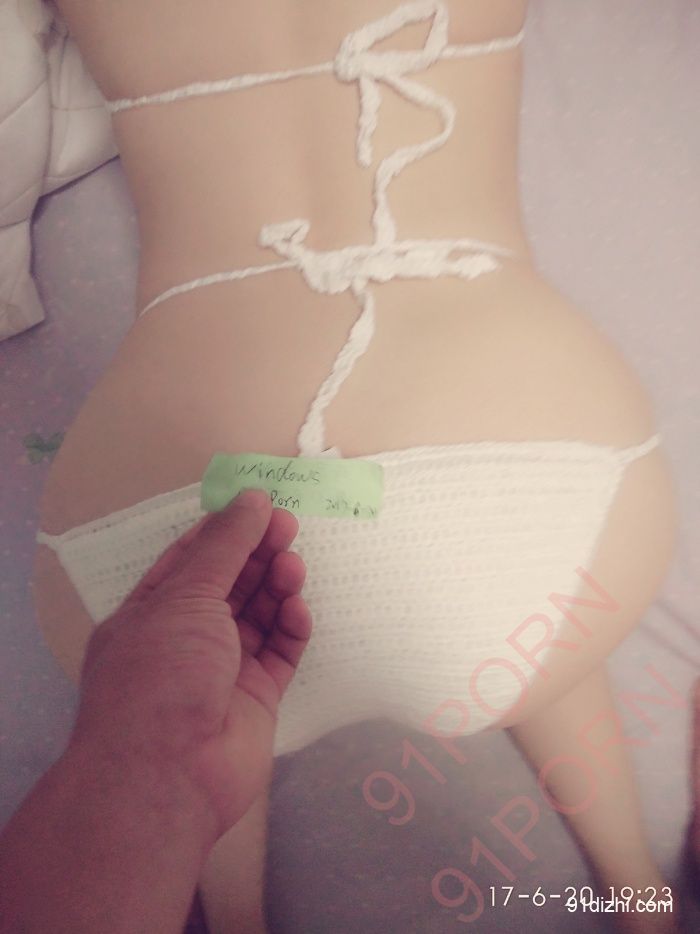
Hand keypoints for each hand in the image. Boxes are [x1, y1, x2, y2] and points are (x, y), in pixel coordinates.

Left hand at [68, 489, 311, 842]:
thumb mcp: (186, 596)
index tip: (258, 507)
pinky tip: (297, 608)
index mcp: (151, 612)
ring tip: (293, 565)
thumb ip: (225, 546)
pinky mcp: (257, 697)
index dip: (224, 532)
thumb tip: (252, 499)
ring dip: (275, 587)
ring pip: (257, 616)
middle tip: (288, 527)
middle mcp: (185, 638)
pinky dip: (290, 628)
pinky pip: (279, 653)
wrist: (169, 773)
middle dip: (256, 554)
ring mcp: (222, 669)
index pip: (190, 561)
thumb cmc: (162, 671)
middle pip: (229, 585)